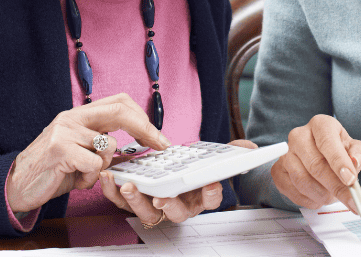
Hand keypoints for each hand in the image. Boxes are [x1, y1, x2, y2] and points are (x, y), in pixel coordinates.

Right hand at [7, 94, 171, 212]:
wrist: (16, 184)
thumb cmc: (51, 170)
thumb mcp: (79, 153)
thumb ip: (103, 147)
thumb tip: (138, 149)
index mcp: (79, 116)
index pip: (118, 102)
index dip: (142, 118)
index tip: (158, 137)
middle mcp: (72, 118)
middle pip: (119, 111)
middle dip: (145, 129)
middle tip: (160, 145)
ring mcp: (65, 132)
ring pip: (108, 147)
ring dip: (103, 167)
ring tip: (84, 174)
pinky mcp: (60, 150)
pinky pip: (94, 165)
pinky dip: (89, 178)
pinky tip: (74, 179)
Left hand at [99, 139, 255, 224]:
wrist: (163, 165)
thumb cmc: (188, 166)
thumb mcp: (210, 157)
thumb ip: (231, 152)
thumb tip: (249, 148)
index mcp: (199, 196)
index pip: (210, 200)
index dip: (212, 195)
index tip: (211, 185)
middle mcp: (178, 205)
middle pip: (176, 213)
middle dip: (169, 205)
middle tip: (163, 197)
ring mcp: (154, 205)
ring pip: (147, 211)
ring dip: (137, 200)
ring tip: (130, 186)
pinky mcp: (132, 200)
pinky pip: (122, 201)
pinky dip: (114, 191)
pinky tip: (111, 177)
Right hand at [269, 115, 360, 211]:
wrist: (317, 157)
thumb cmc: (337, 151)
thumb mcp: (355, 149)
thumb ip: (360, 154)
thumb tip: (356, 160)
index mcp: (320, 125)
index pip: (327, 143)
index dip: (339, 163)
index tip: (351, 180)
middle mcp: (299, 136)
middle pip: (315, 165)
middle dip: (335, 186)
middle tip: (350, 200)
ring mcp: (285, 154)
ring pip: (303, 181)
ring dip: (322, 195)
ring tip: (333, 196)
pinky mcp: (278, 171)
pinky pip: (293, 191)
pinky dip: (310, 200)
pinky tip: (319, 196)